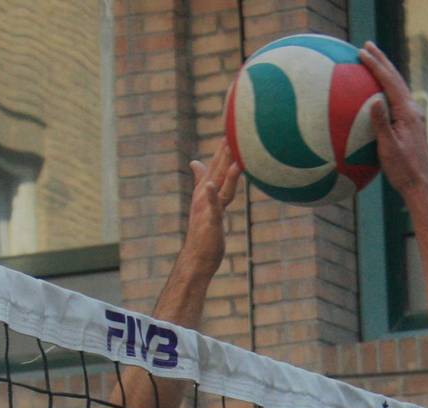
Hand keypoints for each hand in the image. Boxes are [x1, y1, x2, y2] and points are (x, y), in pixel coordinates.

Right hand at [176, 144, 241, 276]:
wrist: (197, 257)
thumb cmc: (204, 233)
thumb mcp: (205, 206)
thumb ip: (203, 184)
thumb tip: (195, 164)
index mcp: (206, 193)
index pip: (215, 167)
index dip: (222, 150)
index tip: (230, 131)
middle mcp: (205, 197)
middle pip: (217, 171)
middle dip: (224, 153)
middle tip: (231, 132)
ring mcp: (207, 208)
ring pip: (218, 185)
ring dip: (224, 168)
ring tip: (231, 153)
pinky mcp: (210, 221)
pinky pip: (212, 206)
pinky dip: (211, 195)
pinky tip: (211, 185)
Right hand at [358, 41, 427, 202]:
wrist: (422, 185)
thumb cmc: (404, 169)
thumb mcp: (389, 148)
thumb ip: (382, 124)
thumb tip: (374, 101)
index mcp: (407, 113)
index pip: (390, 82)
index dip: (376, 66)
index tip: (362, 53)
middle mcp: (412, 110)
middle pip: (396, 79)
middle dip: (382, 60)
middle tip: (367, 45)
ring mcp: (413, 117)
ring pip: (398, 87)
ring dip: (385, 72)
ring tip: (373, 60)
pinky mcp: (410, 125)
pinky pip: (396, 99)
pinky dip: (386, 88)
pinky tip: (377, 91)